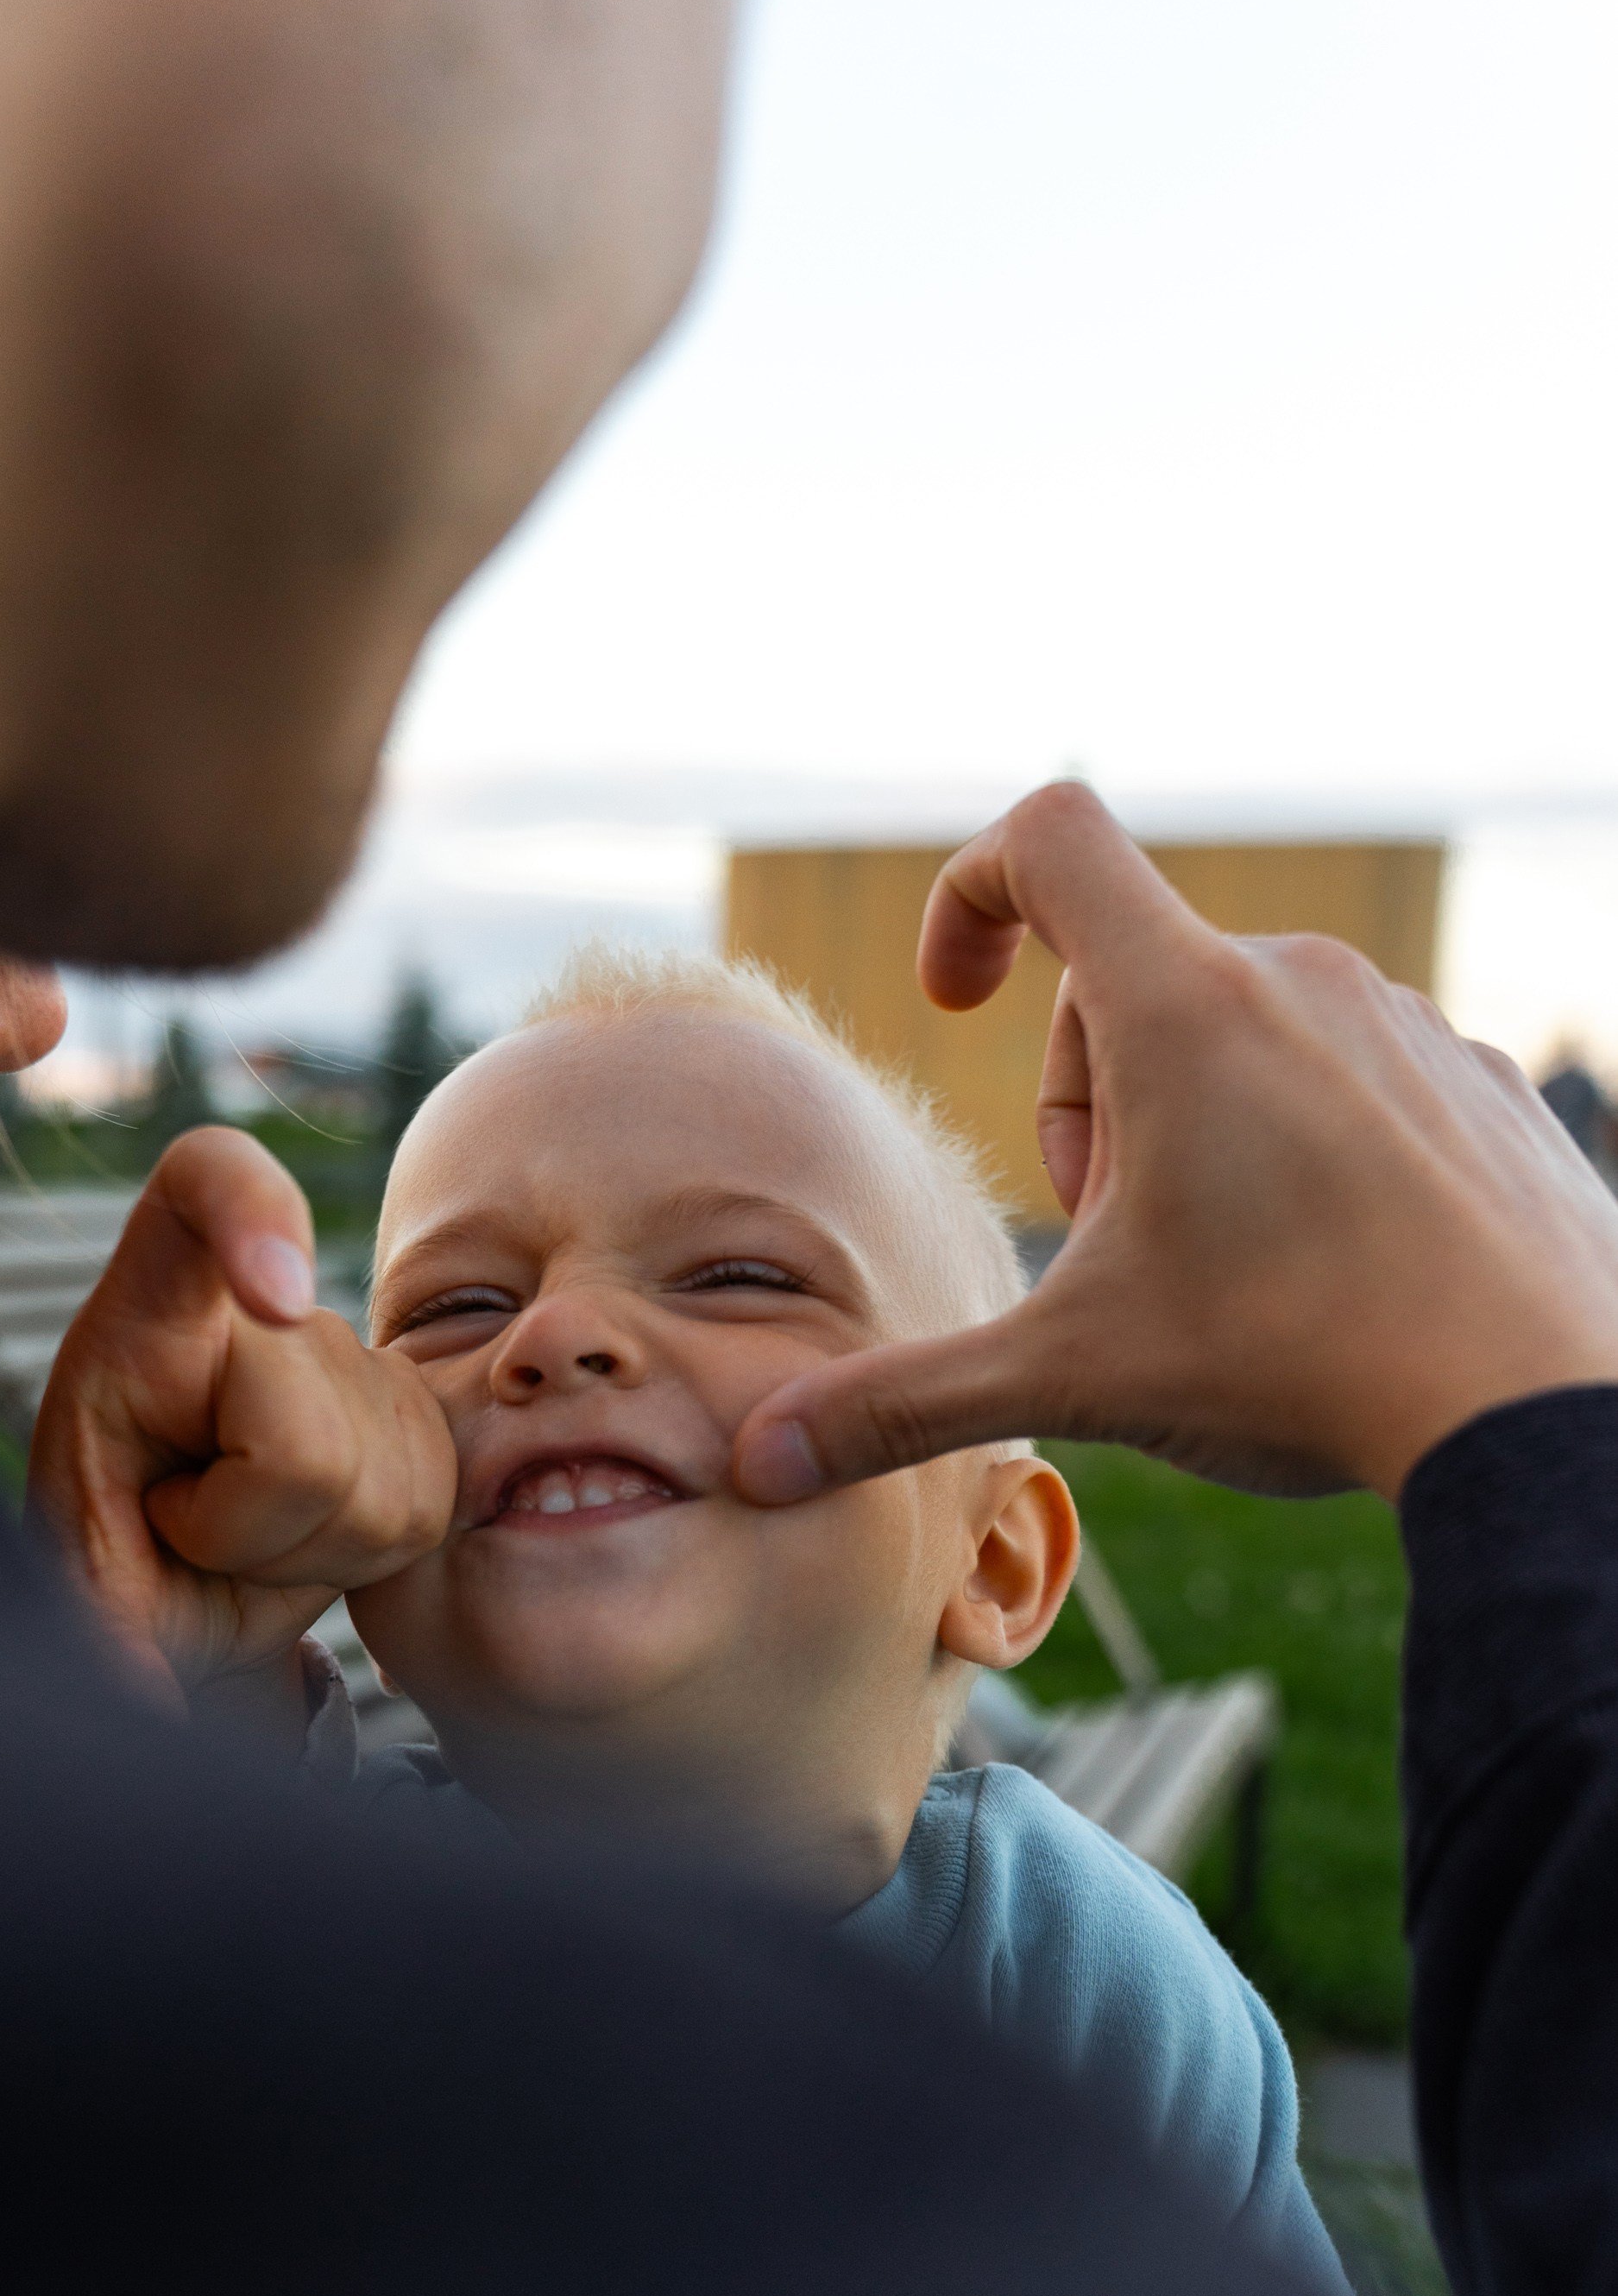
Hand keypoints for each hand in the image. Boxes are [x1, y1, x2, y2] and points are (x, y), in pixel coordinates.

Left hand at [29, 1129, 455, 1709]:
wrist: (169, 1574)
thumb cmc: (108, 1553)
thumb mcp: (78, 1585)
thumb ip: (101, 1638)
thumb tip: (140, 1711)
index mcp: (149, 1308)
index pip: (205, 1185)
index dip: (252, 1213)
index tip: (275, 1296)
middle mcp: (261, 1305)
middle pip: (309, 1441)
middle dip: (249, 1531)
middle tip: (187, 1527)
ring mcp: (352, 1354)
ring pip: (381, 1490)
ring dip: (308, 1550)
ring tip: (239, 1529)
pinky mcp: (419, 1412)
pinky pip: (428, 1509)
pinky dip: (361, 1553)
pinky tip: (300, 1532)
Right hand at [732, 786, 1617, 1505]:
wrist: (1538, 1409)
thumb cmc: (1301, 1366)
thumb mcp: (1074, 1382)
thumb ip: (904, 1402)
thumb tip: (758, 1458)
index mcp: (1182, 1007)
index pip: (1046, 837)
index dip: (969, 894)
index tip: (954, 1002)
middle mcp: (1299, 980)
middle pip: (1130, 979)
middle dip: (1087, 1104)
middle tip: (1116, 1248)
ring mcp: (1407, 1027)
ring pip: (1248, 1035)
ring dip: (1196, 1134)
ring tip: (1227, 1279)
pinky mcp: (1482, 1089)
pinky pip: (1356, 1082)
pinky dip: (1307, 1156)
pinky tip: (1328, 1281)